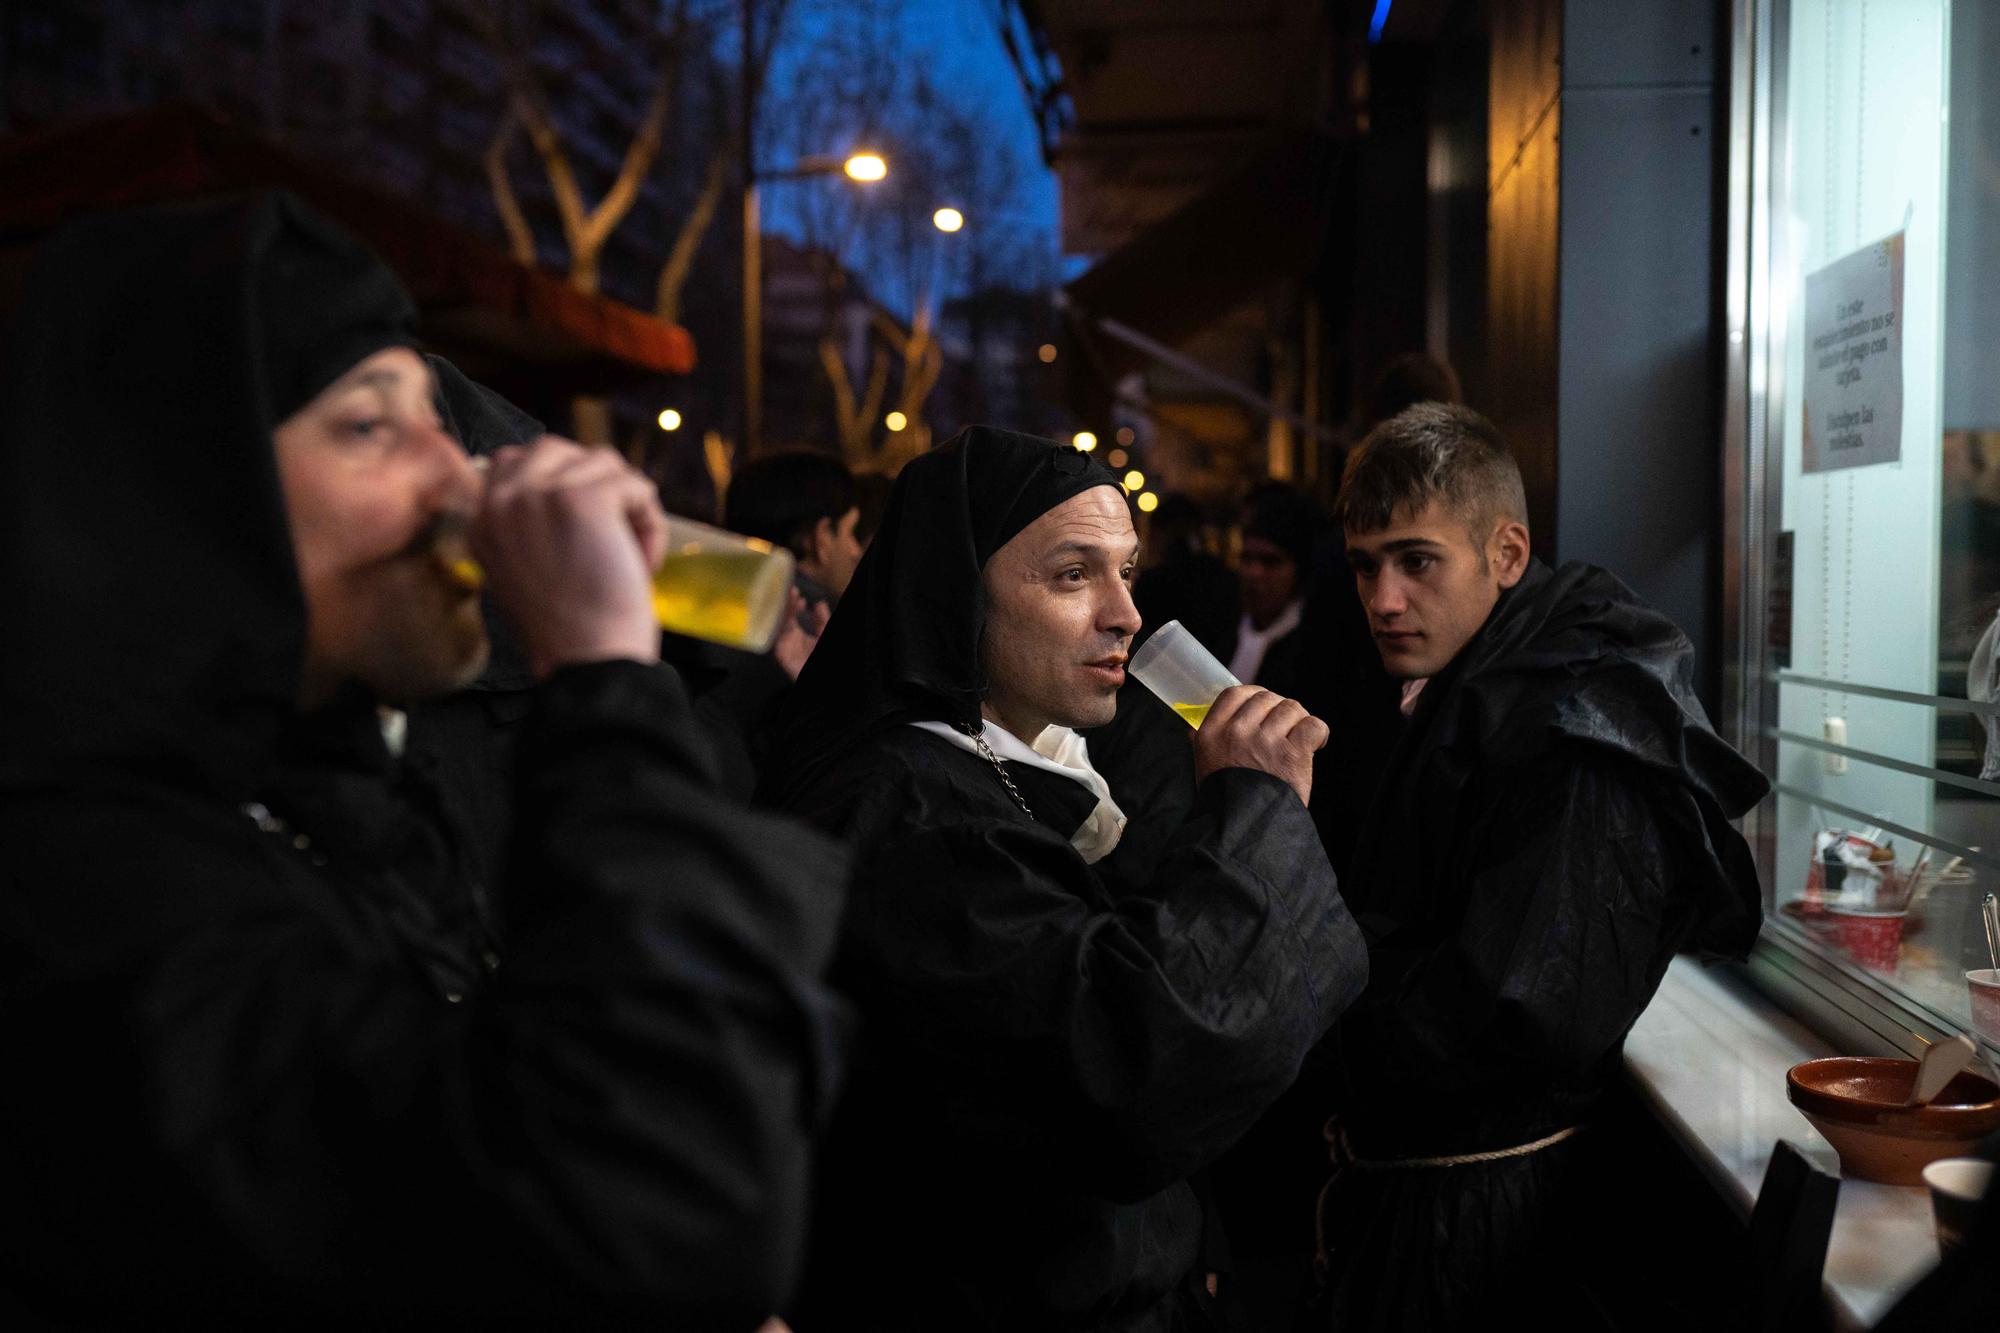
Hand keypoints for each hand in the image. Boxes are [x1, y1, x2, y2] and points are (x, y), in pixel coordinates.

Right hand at [471, 436, 667, 677]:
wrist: (587, 662)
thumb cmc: (566, 632)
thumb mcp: (519, 573)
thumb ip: (524, 526)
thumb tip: (562, 488)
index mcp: (481, 519)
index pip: (514, 460)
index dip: (561, 484)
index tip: (583, 530)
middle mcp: (502, 499)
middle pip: (559, 449)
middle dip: (595, 485)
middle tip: (610, 539)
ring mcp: (541, 493)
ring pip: (605, 463)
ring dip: (629, 507)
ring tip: (628, 555)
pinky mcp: (585, 498)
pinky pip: (636, 485)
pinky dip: (651, 523)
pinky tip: (643, 561)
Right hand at [771, 588, 830, 681]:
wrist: (811, 671)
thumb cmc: (816, 656)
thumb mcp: (824, 633)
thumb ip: (822, 620)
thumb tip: (819, 603)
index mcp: (795, 633)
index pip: (790, 614)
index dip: (792, 602)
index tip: (796, 591)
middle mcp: (786, 637)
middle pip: (782, 617)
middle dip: (786, 604)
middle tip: (791, 590)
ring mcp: (782, 645)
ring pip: (779, 625)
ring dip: (784, 612)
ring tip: (791, 600)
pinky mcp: (781, 654)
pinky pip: (777, 640)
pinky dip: (780, 628)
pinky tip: (785, 618)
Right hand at [1191, 684, 1328, 805]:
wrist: (1245, 829)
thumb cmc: (1226, 802)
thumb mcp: (1203, 766)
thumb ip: (1202, 742)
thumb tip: (1192, 727)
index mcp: (1212, 733)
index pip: (1235, 693)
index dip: (1254, 693)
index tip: (1265, 703)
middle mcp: (1237, 733)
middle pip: (1266, 698)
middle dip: (1280, 708)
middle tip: (1285, 727)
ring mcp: (1266, 742)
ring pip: (1291, 708)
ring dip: (1299, 721)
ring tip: (1298, 740)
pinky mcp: (1293, 754)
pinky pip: (1312, 725)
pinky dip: (1318, 732)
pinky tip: (1315, 745)